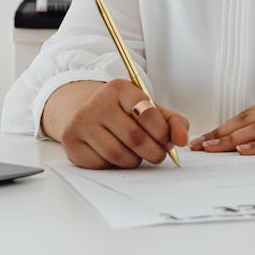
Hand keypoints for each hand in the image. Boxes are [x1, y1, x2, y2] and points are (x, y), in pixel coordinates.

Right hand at [56, 80, 188, 169]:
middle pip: (135, 138)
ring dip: (135, 161)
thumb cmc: (125, 114)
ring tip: (137, 155)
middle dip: (153, 152)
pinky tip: (116, 156)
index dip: (163, 133)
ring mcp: (81, 122)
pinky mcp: (71, 142)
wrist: (89, 114)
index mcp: (119, 88)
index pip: (147, 113)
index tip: (167, 141)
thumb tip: (183, 140)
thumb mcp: (151, 111)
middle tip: (158, 155)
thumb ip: (173, 123)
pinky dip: (114, 166)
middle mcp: (97, 102)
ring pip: (118, 155)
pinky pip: (101, 164)